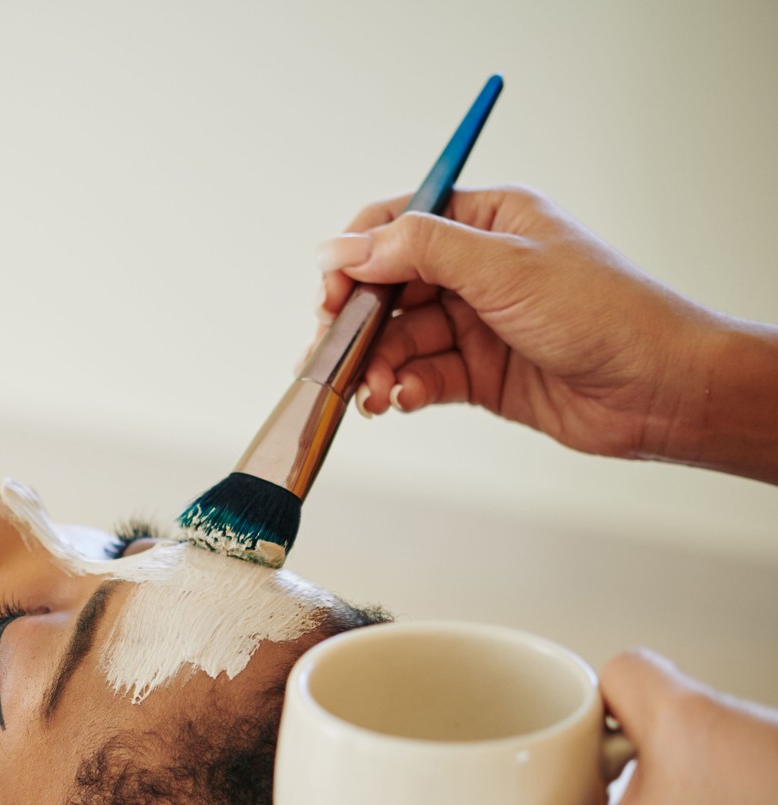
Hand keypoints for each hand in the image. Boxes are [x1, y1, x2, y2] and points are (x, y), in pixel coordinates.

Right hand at [315, 185, 722, 465]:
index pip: (398, 222)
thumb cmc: (605, 314)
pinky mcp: (477, 373)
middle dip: (356, 322)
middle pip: (386, 287)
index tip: (329, 290)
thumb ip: (418, 251)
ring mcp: (475, 323)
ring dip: (375, 365)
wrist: (659, 389)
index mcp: (487, 221)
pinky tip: (401, 400)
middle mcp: (477, 268)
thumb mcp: (504, 268)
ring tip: (373, 392)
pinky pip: (418, 375)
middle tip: (334, 351)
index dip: (355, 255)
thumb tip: (343, 247)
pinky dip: (402, 388)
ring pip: (396, 339)